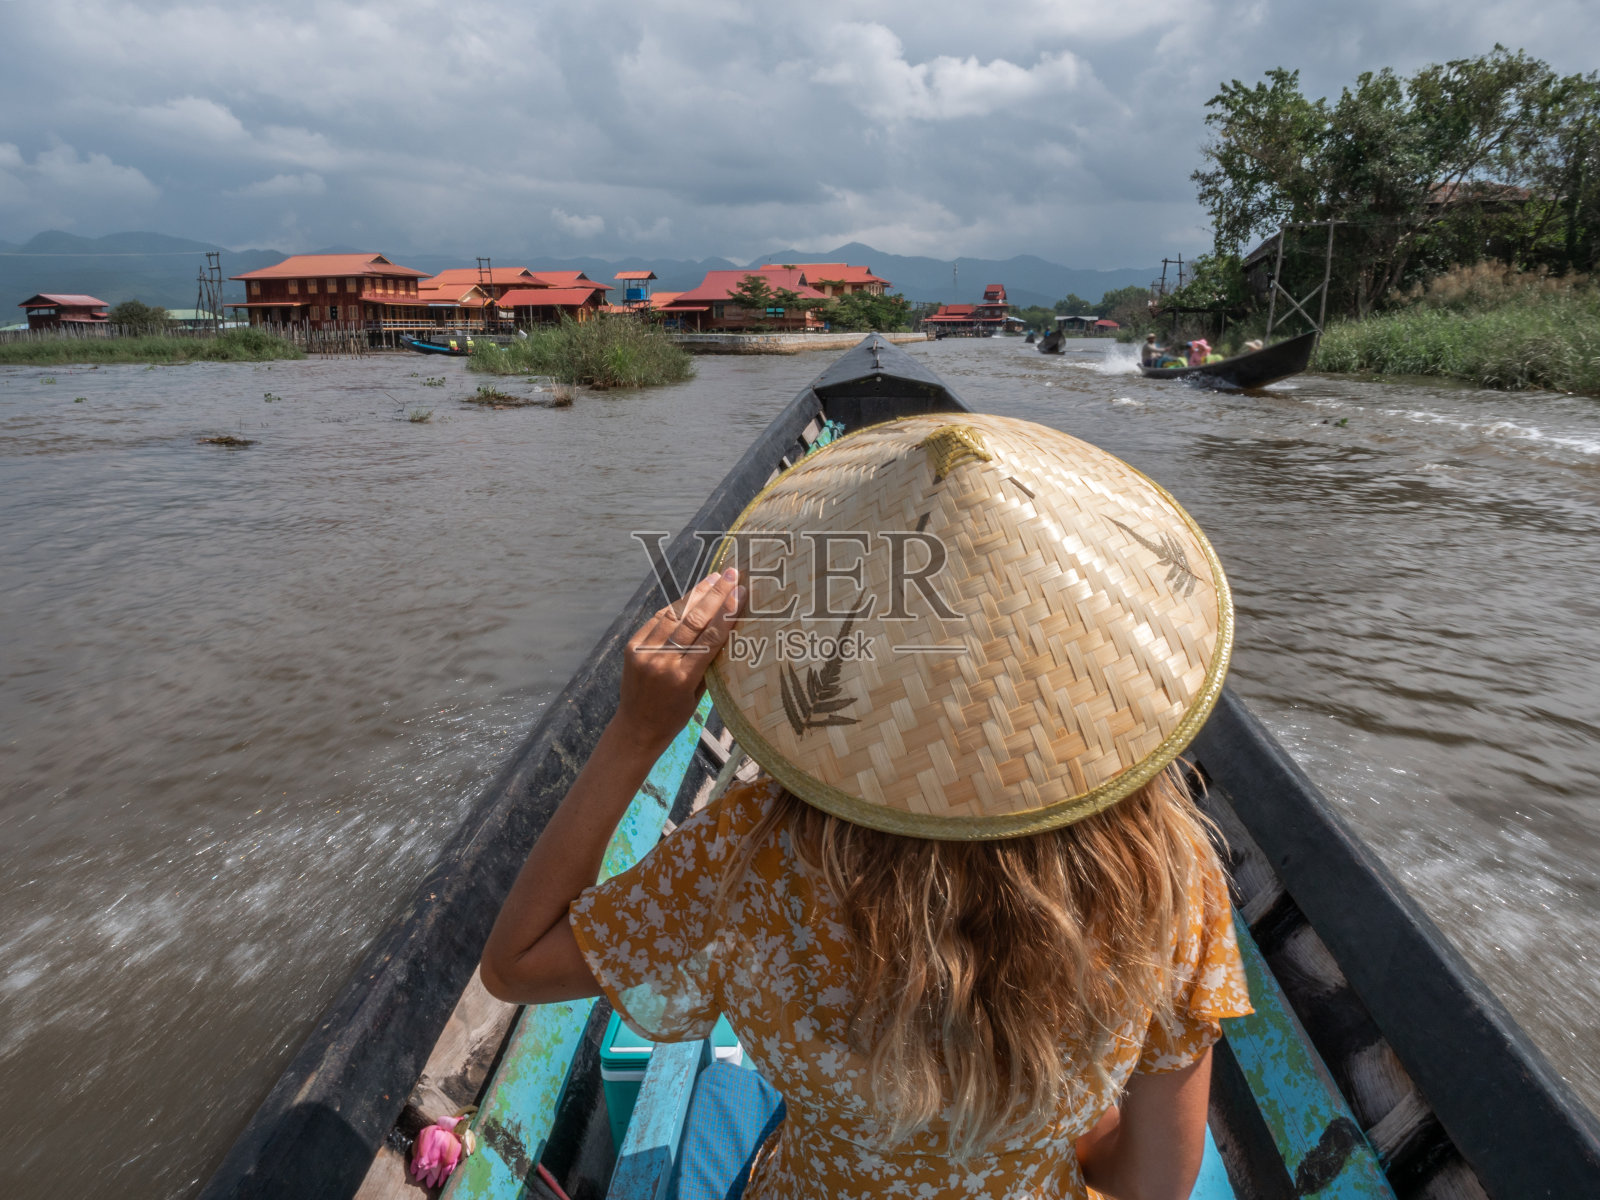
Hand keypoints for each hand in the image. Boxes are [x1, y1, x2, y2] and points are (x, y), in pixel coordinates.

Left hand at [615, 567, 742, 748]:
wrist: (636, 727)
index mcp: (683, 678)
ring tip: (713, 577)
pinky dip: (675, 607)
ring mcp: (644, 651)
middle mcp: (662, 661)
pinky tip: (690, 596)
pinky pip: (658, 620)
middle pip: (693, 620)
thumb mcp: (699, 693)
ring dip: (695, 594)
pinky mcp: (632, 646)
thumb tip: (725, 626)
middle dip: (715, 594)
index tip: (741, 592)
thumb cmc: (675, 716)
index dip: (727, 612)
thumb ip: (709, 662)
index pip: (710, 638)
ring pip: (674, 614)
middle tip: (731, 573)